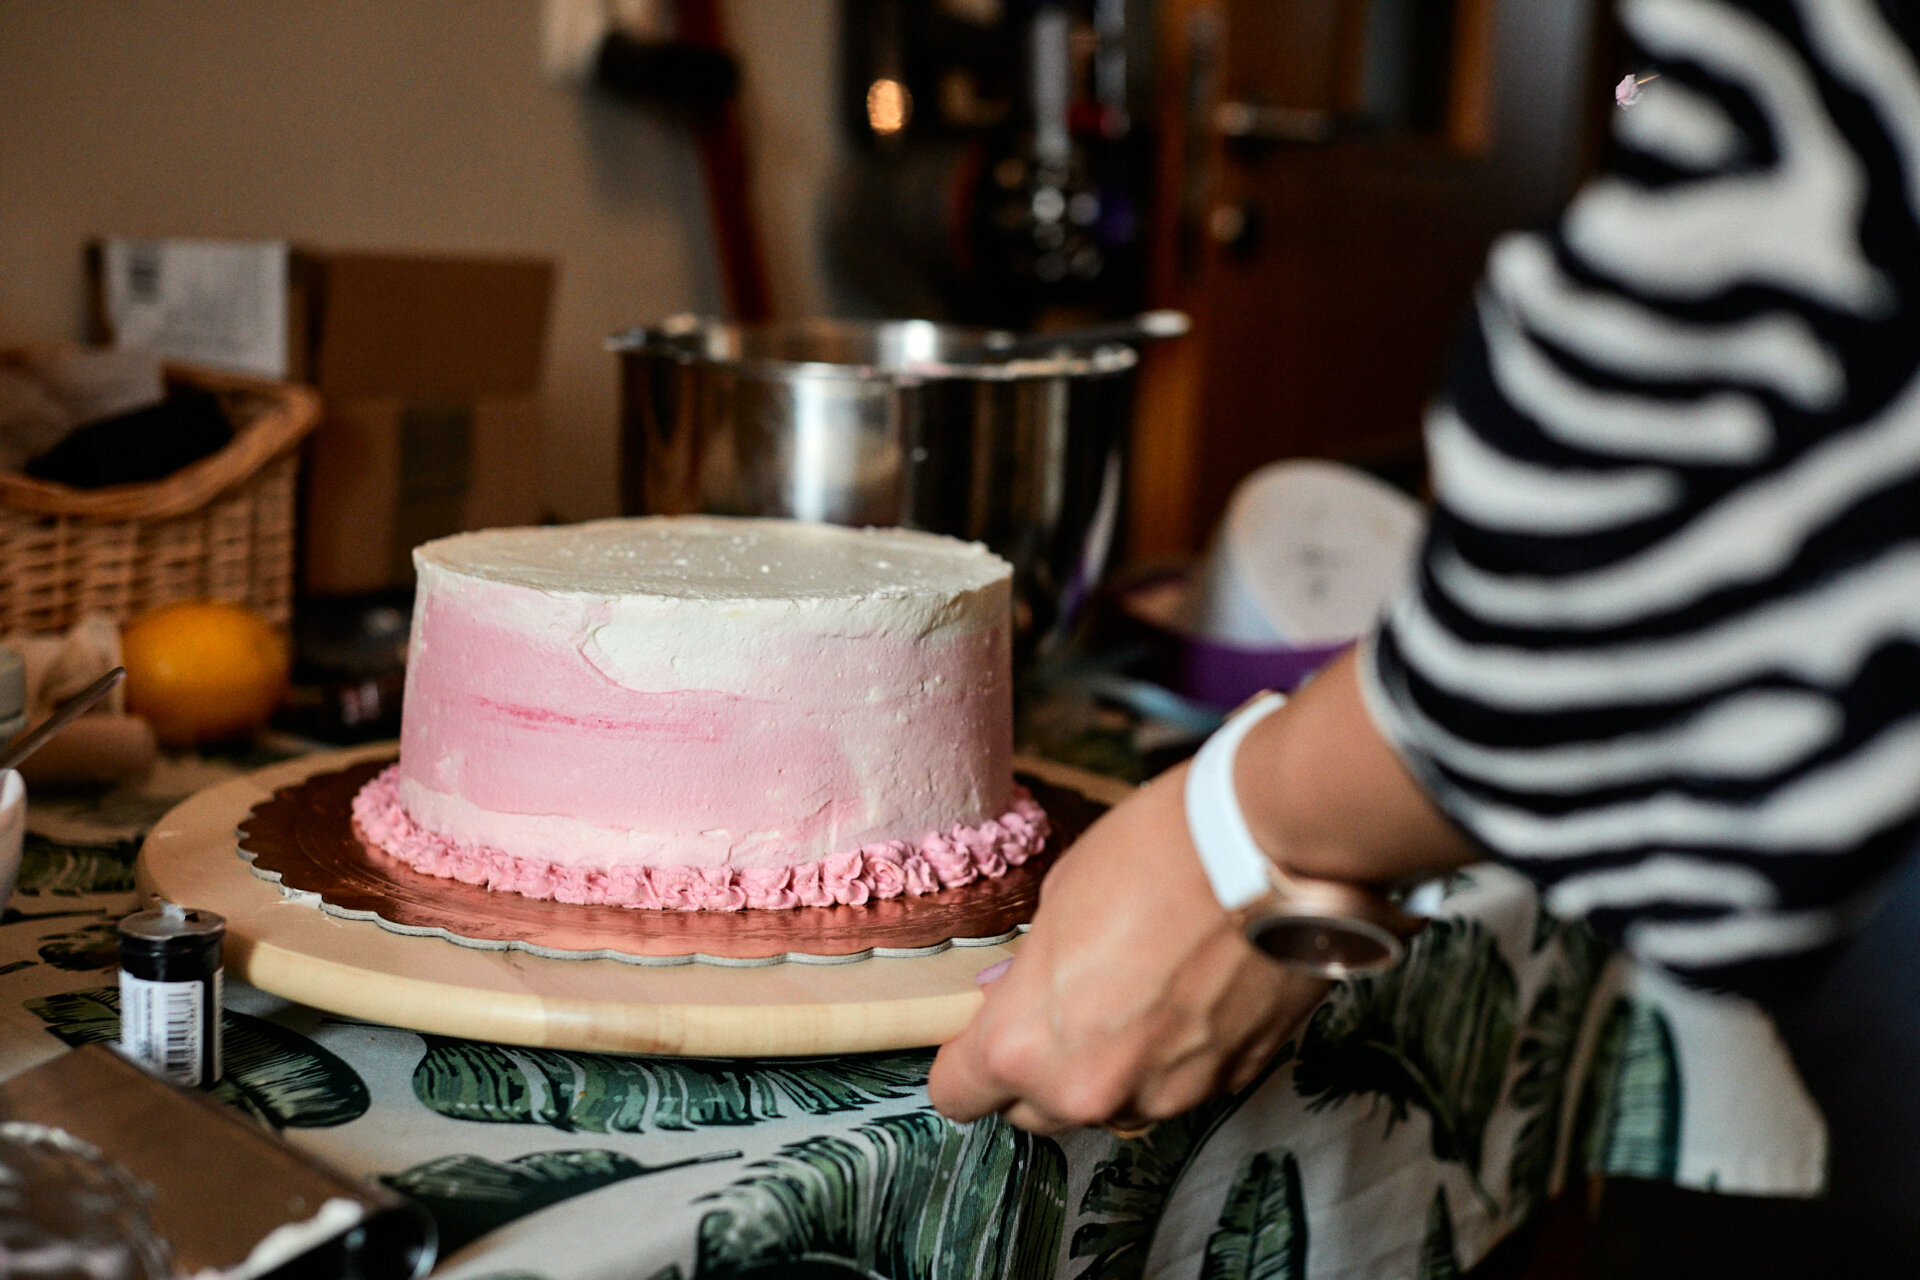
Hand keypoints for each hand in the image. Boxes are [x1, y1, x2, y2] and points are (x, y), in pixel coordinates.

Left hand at [928, 763, 1327, 1133]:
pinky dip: (1174, 1055)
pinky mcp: (1229, 1084)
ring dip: (1110, 1066)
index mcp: (1025, 1043)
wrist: (1269, 849)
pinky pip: (1176, 1085)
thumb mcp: (1058, 898)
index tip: (976, 1040)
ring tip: (1137, 990)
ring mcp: (1166, 1095)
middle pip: (1036, 1111)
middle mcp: (1091, 1089)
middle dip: (1038, 1070)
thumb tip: (1012, 996)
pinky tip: (1191, 992)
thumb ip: (1029, 973)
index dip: (963, 1066)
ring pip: (1111, 1104)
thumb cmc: (1153, 854)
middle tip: (1060, 1007)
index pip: (958, 1096)